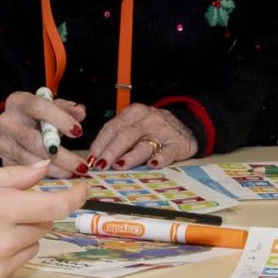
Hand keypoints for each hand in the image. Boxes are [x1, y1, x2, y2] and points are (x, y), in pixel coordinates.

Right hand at [0, 91, 86, 175]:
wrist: (14, 127)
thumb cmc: (36, 115)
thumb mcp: (50, 107)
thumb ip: (66, 108)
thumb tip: (79, 113)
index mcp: (18, 102)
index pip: (38, 107)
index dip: (60, 119)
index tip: (78, 132)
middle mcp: (6, 122)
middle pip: (34, 141)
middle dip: (62, 156)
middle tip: (81, 165)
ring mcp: (3, 144)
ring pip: (31, 160)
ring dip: (57, 170)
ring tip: (74, 173)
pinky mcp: (4, 160)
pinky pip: (26, 173)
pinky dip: (46, 176)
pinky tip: (61, 175)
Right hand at [0, 160, 91, 277]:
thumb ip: (10, 177)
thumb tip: (44, 170)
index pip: (54, 205)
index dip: (75, 196)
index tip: (84, 190)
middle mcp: (1, 240)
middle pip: (43, 225)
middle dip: (32, 213)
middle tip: (1, 208)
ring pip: (31, 247)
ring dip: (20, 237)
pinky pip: (14, 268)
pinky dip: (5, 258)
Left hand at [80, 104, 197, 171]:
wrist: (187, 126)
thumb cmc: (153, 129)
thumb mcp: (135, 125)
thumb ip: (118, 137)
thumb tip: (96, 157)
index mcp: (134, 113)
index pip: (112, 127)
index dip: (100, 143)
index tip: (91, 158)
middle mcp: (147, 120)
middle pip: (125, 135)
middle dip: (111, 151)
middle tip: (100, 165)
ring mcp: (163, 132)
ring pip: (144, 145)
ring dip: (130, 156)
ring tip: (119, 165)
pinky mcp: (177, 144)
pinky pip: (167, 152)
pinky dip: (160, 159)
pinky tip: (152, 165)